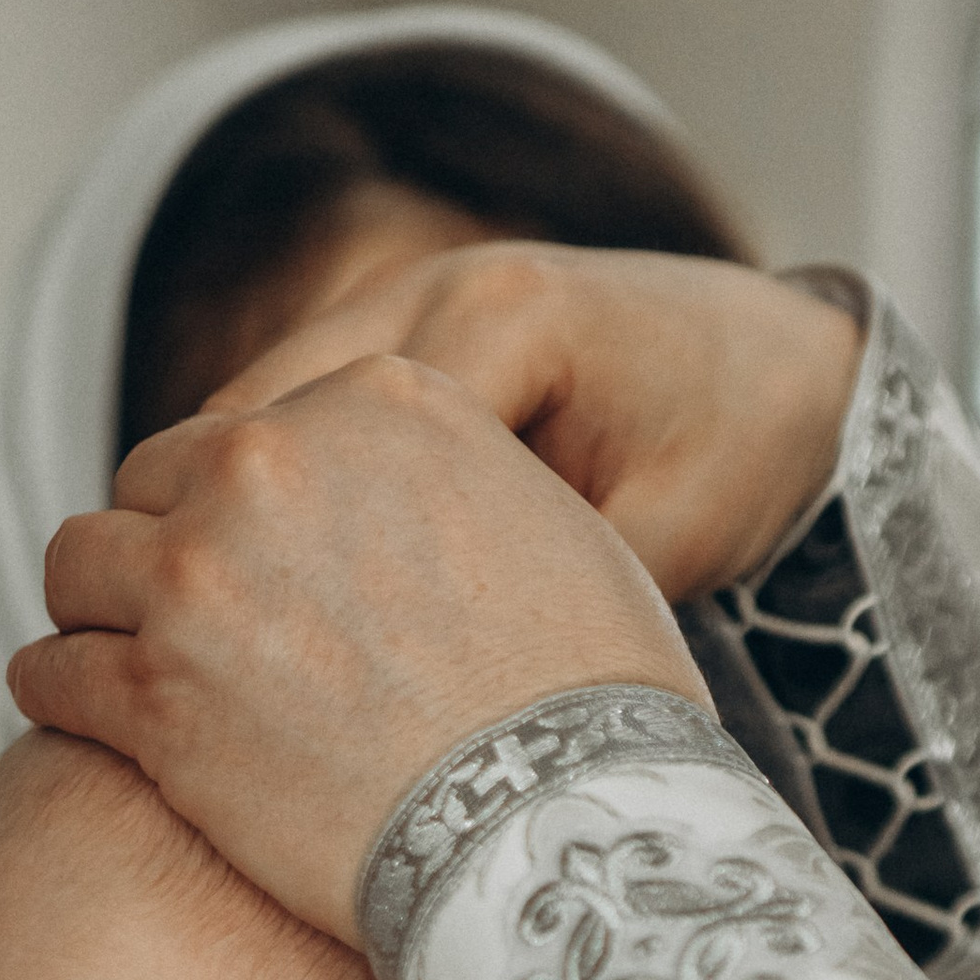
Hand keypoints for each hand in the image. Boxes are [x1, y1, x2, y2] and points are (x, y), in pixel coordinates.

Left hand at [11, 354, 707, 942]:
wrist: (555, 828)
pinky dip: (54, 689)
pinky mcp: (152, 695)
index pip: (254, 426)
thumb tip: (416, 506)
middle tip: (166, 608)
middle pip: (153, 478)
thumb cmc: (588, 703)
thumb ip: (453, 479)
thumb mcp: (551, 525)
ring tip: (98, 651)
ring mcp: (198, 578)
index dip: (239, 494)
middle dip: (157, 540)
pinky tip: (68, 710)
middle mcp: (269, 464)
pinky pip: (53, 672)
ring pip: (78, 564)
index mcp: (374, 400)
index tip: (240, 551)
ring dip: (89, 608)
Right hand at [209, 245, 863, 604]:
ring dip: (225, 514)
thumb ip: (551, 592)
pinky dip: (264, 497)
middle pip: (259, 414)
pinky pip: (292, 415)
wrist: (783, 368)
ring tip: (205, 635)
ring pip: (255, 412)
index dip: (289, 561)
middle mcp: (437, 283)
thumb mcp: (665, 539)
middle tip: (196, 657)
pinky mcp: (399, 334)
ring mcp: (408, 297)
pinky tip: (254, 592)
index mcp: (506, 316)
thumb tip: (439, 696)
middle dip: (220, 533)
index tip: (267, 668)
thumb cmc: (739, 453)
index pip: (340, 438)